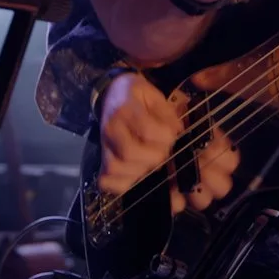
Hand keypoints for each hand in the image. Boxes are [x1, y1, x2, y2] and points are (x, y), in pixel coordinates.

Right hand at [98, 72, 238, 212]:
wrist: (111, 93)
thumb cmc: (136, 96)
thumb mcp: (154, 95)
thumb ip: (167, 114)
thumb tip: (177, 134)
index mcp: (125, 108)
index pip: (146, 130)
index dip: (165, 138)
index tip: (173, 136)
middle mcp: (111, 128)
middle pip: (130, 152)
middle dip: (154, 156)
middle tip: (163, 152)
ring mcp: (104, 146)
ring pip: (116, 167)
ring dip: (139, 171)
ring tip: (150, 163)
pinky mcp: (101, 160)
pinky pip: (106, 181)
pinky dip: (121, 184)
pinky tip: (135, 176)